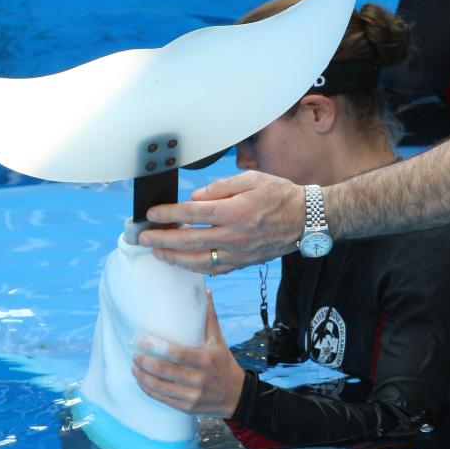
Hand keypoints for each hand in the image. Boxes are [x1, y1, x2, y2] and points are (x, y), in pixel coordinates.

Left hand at [132, 297, 245, 416]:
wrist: (237, 396)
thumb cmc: (224, 364)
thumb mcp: (219, 341)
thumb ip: (210, 318)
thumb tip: (206, 291)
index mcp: (206, 359)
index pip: (176, 354)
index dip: (155, 347)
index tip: (139, 341)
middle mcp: (199, 378)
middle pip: (165, 371)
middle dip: (145, 363)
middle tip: (134, 355)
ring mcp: (193, 395)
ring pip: (161, 387)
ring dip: (143, 377)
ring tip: (134, 368)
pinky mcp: (187, 407)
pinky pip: (163, 399)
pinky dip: (149, 390)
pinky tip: (142, 382)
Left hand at [142, 172, 306, 274]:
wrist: (306, 219)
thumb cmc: (280, 195)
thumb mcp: (251, 179)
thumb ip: (220, 188)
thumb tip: (195, 197)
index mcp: (234, 211)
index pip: (192, 213)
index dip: (168, 214)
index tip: (151, 215)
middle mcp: (234, 235)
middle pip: (189, 240)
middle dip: (162, 239)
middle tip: (143, 238)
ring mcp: (239, 252)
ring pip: (199, 261)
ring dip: (175, 258)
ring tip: (158, 253)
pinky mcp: (244, 262)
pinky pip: (216, 269)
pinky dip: (197, 268)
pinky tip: (184, 263)